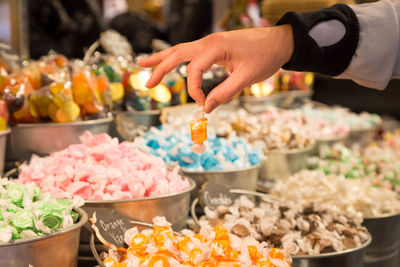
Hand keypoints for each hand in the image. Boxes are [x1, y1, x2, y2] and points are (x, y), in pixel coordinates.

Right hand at [139, 25, 293, 112]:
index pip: (194, 70)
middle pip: (177, 54)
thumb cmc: (265, 57)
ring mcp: (210, 43)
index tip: (202, 104)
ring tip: (144, 67)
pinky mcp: (214, 48)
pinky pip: (190, 53)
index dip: (194, 90)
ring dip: (163, 60)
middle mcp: (208, 42)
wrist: (279, 42)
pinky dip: (176, 58)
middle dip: (160, 68)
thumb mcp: (247, 77)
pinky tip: (169, 63)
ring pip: (180, 50)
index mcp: (215, 46)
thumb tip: (206, 108)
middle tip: (147, 84)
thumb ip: (225, 92)